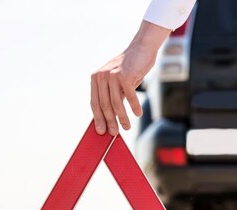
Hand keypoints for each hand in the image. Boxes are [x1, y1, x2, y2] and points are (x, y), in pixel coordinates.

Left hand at [91, 21, 169, 135]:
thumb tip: (111, 117)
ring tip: (127, 127)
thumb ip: (113, 95)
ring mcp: (112, 75)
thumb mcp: (117, 81)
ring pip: (116, 103)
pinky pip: (129, 97)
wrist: (141, 49)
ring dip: (122, 118)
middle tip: (114, 133)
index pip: (95, 102)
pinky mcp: (125, 75)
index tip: (101, 131)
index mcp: (96, 78)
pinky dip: (134, 107)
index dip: (98, 118)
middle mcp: (101, 76)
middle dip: (109, 121)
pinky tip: (138, 114)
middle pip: (104, 105)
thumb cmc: (130, 68)